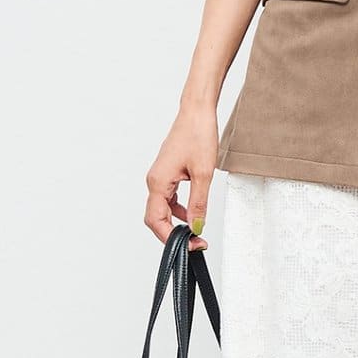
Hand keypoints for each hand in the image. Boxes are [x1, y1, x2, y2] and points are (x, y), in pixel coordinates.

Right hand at [145, 108, 217, 249]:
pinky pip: (167, 198)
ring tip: (195, 231)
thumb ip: (198, 204)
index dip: (171, 238)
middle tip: (194, 242)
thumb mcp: (203, 174)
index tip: (190, 245)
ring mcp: (159, 177)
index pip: (156, 221)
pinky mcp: (167, 173)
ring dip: (175, 222)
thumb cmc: (198, 135)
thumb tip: (196, 227)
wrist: (197, 112)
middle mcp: (154, 181)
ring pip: (161, 209)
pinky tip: (192, 213)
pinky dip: (178, 209)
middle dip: (171, 234)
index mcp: (158, 182)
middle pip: (155, 218)